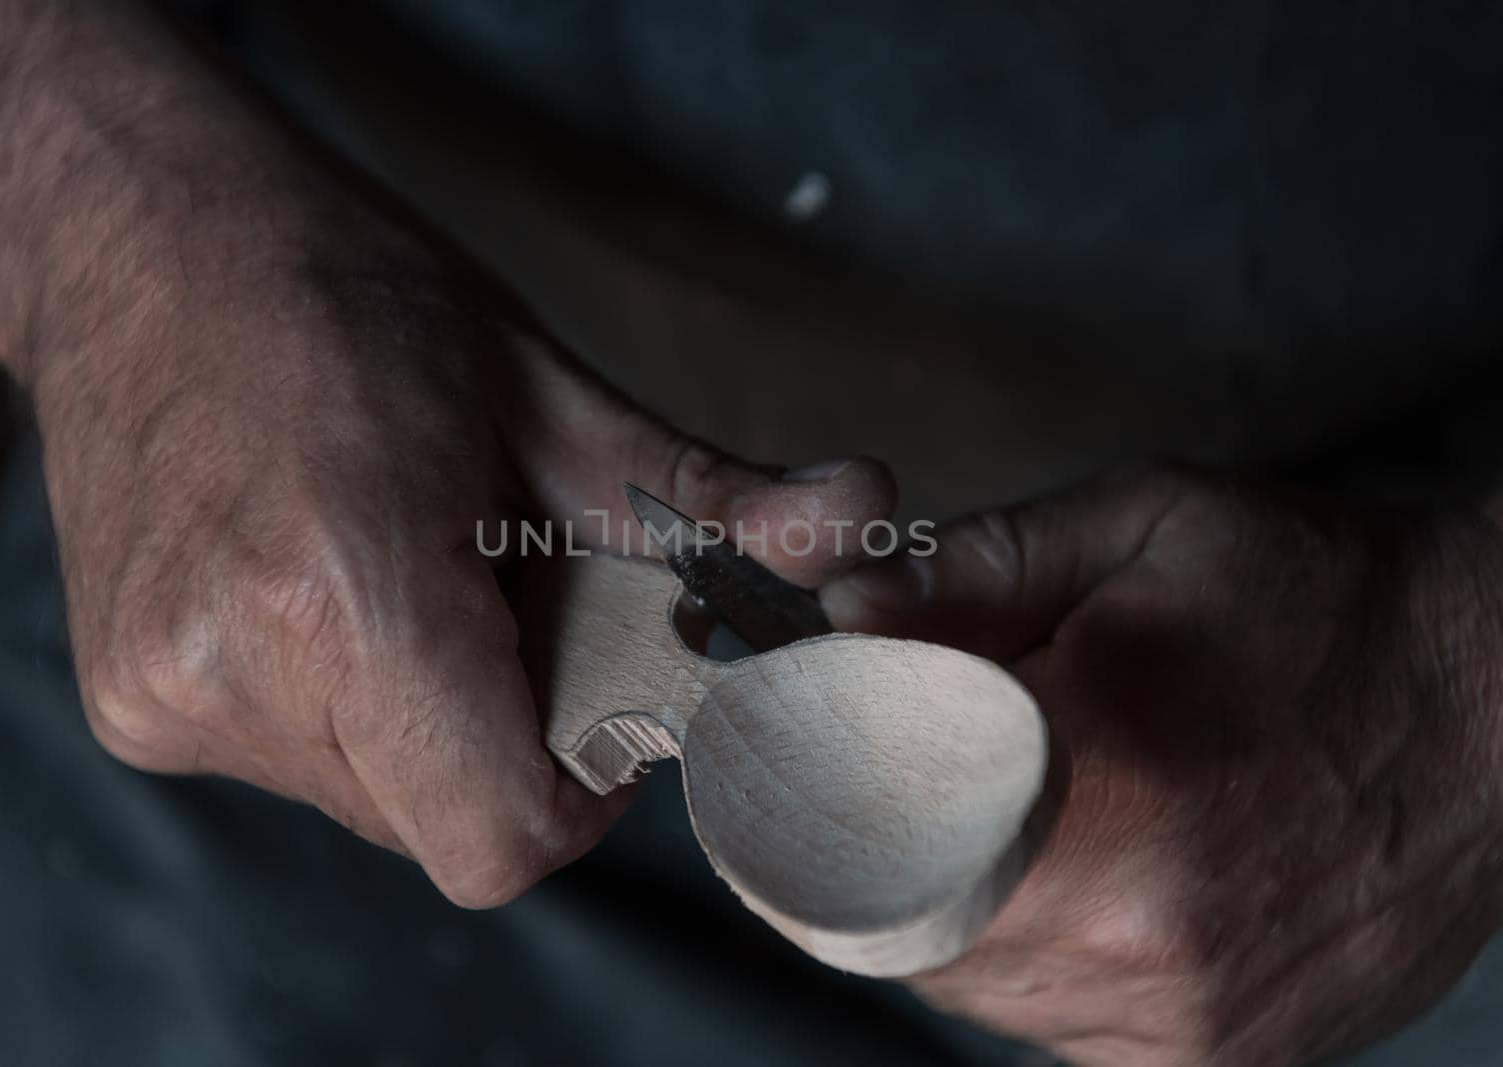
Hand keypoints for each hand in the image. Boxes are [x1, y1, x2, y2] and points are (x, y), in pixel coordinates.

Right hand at [21, 131, 892, 905]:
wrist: (136, 240)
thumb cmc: (345, 293)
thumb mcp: (546, 388)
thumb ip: (705, 496)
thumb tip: (863, 520)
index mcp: (346, 589)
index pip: (502, 836)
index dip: (578, 793)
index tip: (596, 697)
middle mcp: (237, 668)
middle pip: (446, 819)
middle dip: (510, 738)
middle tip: (503, 603)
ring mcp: (165, 696)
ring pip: (373, 797)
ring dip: (427, 720)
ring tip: (409, 576)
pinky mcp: (128, 703)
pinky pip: (294, 761)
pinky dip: (347, 703)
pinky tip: (330, 588)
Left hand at [822, 468, 1502, 1064]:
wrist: (1496, 712)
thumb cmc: (1316, 602)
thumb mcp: (1143, 524)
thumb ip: (972, 570)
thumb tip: (839, 618)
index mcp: (1105, 773)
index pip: (854, 812)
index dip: (801, 777)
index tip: (793, 737)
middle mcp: (1134, 927)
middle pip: (884, 910)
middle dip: (857, 833)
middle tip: (892, 757)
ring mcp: (1173, 1016)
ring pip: (953, 977)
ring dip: (931, 893)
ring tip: (997, 803)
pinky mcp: (1209, 1059)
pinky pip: (1038, 1019)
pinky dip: (1014, 949)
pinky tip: (1069, 871)